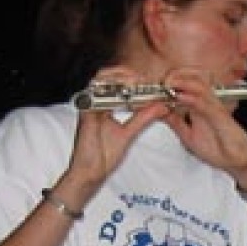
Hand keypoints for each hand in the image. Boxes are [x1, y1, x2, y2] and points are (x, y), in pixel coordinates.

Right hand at [60, 65, 171, 203]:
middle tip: (146, 80)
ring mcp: (89, 105)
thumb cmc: (104, 156)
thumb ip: (143, 118)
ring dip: (120, 76)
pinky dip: (110, 88)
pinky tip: (125, 91)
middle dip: (128, 73)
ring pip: (101, 78)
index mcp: (105, 105)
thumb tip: (161, 107)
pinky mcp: (85, 111)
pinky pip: (95, 92)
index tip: (153, 84)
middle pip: (109, 75)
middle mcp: (95, 102)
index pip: (118, 83)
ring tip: (137, 82)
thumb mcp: (129, 134)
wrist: (91, 172)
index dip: (134, 79)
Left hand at [154, 68, 246, 185]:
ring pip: (200, 85)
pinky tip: (180, 96)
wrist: (237, 161)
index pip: (188, 82)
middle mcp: (209, 102)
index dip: (173, 78)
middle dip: (176, 74)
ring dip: (182, 81)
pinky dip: (191, 98)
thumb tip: (160, 112)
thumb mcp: (188, 136)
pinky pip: (205, 103)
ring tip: (168, 84)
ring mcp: (215, 107)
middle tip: (162, 81)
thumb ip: (176, 123)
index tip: (157, 84)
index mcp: (201, 104)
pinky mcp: (221, 117)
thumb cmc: (218, 148)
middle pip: (194, 76)